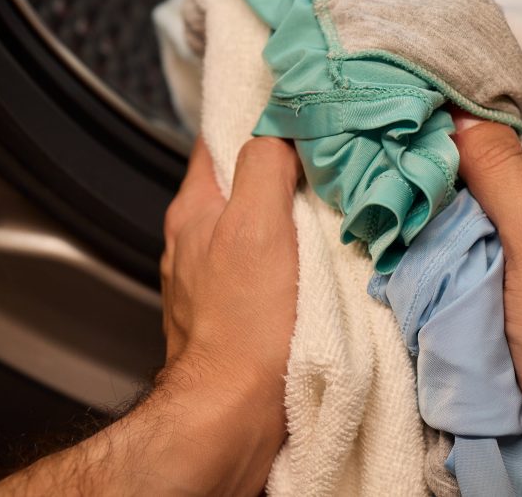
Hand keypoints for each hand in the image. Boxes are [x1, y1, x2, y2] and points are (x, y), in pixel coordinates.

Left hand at [161, 136, 300, 413]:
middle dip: (280, 167)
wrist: (236, 411)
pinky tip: (314, 259)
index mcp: (195, 208)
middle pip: (238, 180)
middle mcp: (194, 238)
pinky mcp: (234, 308)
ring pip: (252, 222)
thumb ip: (263, 166)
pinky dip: (287, 252)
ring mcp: (210, 276)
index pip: (217, 138)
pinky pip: (262, 262)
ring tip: (326, 208)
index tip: (296, 111)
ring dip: (286, 212)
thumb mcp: (257, 225)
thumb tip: (277, 130)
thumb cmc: (246, 324)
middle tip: (325, 160)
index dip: (256, 119)